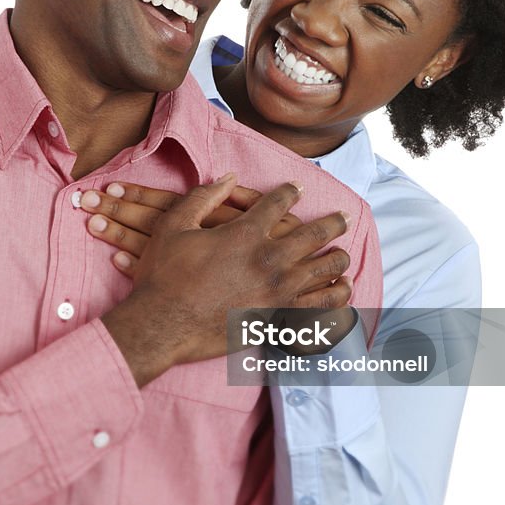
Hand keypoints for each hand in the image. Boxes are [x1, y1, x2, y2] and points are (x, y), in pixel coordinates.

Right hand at [101, 174, 351, 385]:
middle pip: (316, 234)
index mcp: (246, 234)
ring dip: (339, 259)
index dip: (291, 191)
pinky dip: (336, 298)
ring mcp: (277, 293)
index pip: (279, 202)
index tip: (298, 188)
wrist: (160, 326)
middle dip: (333, 222)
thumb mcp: (174, 226)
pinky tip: (341, 291)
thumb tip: (230, 177)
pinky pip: (320, 308)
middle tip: (343, 216)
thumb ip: (203, 197)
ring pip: (326, 271)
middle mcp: (270, 261)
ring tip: (343, 254)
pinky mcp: (278, 319)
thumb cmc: (163, 275)